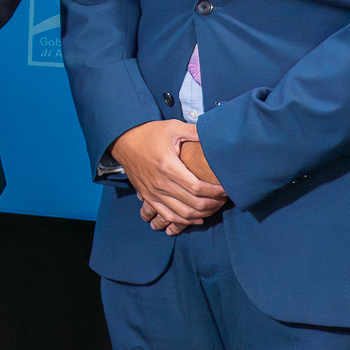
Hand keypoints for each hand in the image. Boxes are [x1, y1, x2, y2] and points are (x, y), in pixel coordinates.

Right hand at [110, 120, 226, 231]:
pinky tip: (197, 219)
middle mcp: (160, 183)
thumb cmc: (149, 133)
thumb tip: (215, 134)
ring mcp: (153, 193)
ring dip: (202, 214)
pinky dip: (184, 221)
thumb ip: (195, 132)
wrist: (123, 141)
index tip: (226, 189)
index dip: (215, 192)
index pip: (197, 188)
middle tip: (224, 199)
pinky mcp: (148, 197)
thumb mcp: (173, 127)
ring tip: (214, 208)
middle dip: (213, 204)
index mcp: (168, 166)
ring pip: (182, 214)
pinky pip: (168, 216)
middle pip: (193, 203)